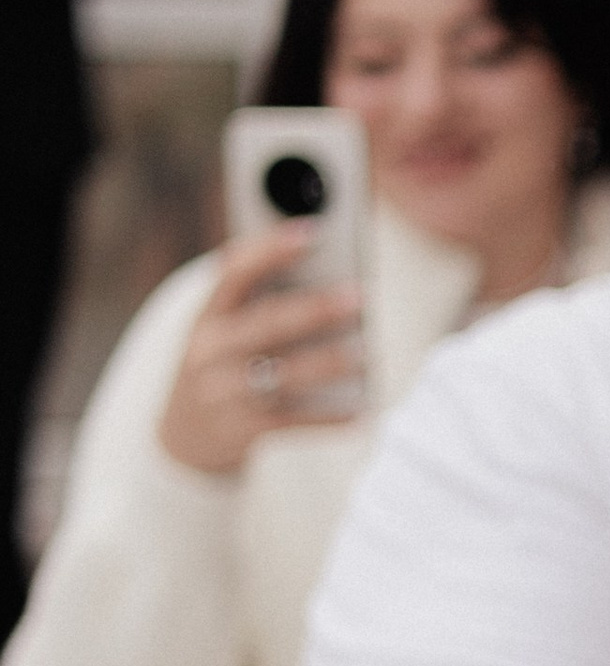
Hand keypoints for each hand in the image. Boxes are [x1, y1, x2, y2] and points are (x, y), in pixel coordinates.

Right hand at [157, 229, 364, 473]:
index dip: (271, 251)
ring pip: (285, 375)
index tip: (313, 233)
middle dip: (315, 310)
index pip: (234, 274)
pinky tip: (361, 410)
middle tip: (360, 297)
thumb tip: (330, 273)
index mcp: (207, 315)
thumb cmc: (223, 362)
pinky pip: (294, 421)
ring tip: (367, 353)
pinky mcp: (244, 428)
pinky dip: (329, 417)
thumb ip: (260, 299)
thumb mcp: (223, 327)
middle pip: (267, 325)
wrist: (185, 433)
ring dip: (329, 363)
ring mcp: (225, 392)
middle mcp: (211, 351)